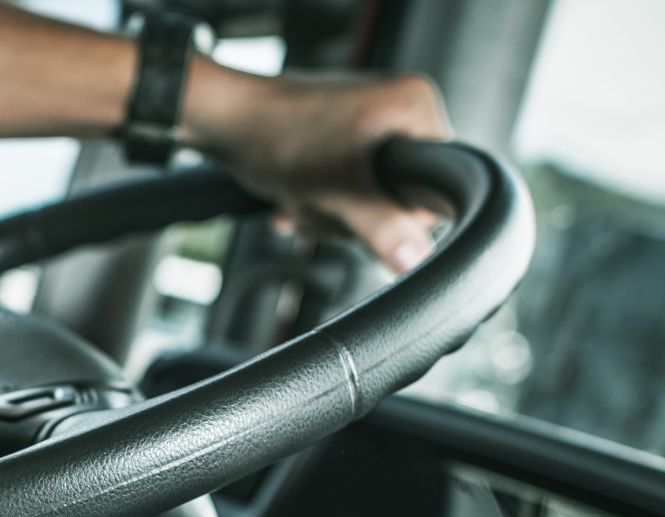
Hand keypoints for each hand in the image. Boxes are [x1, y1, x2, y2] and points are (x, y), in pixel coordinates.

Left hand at [184, 68, 452, 272]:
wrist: (225, 123)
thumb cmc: (276, 137)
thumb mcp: (338, 193)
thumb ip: (384, 229)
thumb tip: (419, 261)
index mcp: (415, 108)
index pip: (439, 185)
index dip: (401, 213)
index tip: (364, 213)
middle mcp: (401, 109)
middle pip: (401, 198)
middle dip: (354, 215)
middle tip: (324, 204)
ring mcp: (372, 124)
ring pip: (369, 201)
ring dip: (329, 213)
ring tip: (303, 197)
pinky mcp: (345, 140)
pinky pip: (347, 190)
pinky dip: (319, 201)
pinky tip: (295, 195)